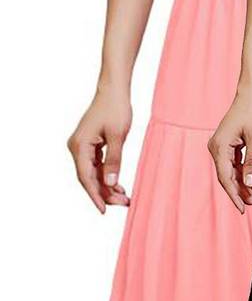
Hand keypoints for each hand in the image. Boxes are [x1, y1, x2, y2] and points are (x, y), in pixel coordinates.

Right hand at [67, 88, 132, 212]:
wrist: (113, 90)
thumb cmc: (116, 109)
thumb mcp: (118, 137)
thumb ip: (114, 161)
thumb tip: (110, 184)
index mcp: (79, 146)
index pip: (86, 178)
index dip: (95, 196)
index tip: (104, 211)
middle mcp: (77, 148)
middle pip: (88, 178)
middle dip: (105, 194)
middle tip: (125, 204)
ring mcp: (82, 147)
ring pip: (93, 174)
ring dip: (107, 187)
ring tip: (125, 198)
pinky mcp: (90, 146)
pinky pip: (96, 167)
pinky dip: (107, 177)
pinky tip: (119, 186)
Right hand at [207, 89, 251, 213]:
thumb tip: (249, 185)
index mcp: (219, 147)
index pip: (226, 178)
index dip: (235, 196)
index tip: (244, 210)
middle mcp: (217, 149)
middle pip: (229, 179)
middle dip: (245, 194)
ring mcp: (221, 149)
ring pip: (232, 175)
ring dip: (246, 187)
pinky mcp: (228, 147)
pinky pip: (235, 168)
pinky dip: (245, 177)